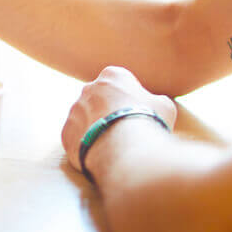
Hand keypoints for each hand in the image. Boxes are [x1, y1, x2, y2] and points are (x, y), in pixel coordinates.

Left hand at [61, 66, 177, 173]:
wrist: (125, 150)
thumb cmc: (147, 123)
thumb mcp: (164, 106)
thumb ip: (155, 101)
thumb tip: (154, 105)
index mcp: (112, 76)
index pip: (119, 82)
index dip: (129, 99)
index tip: (136, 113)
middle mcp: (89, 88)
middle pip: (99, 99)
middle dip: (108, 112)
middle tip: (122, 130)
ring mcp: (74, 110)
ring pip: (85, 119)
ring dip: (96, 129)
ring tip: (112, 146)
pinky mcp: (66, 133)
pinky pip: (76, 138)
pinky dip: (86, 145)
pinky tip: (100, 155)